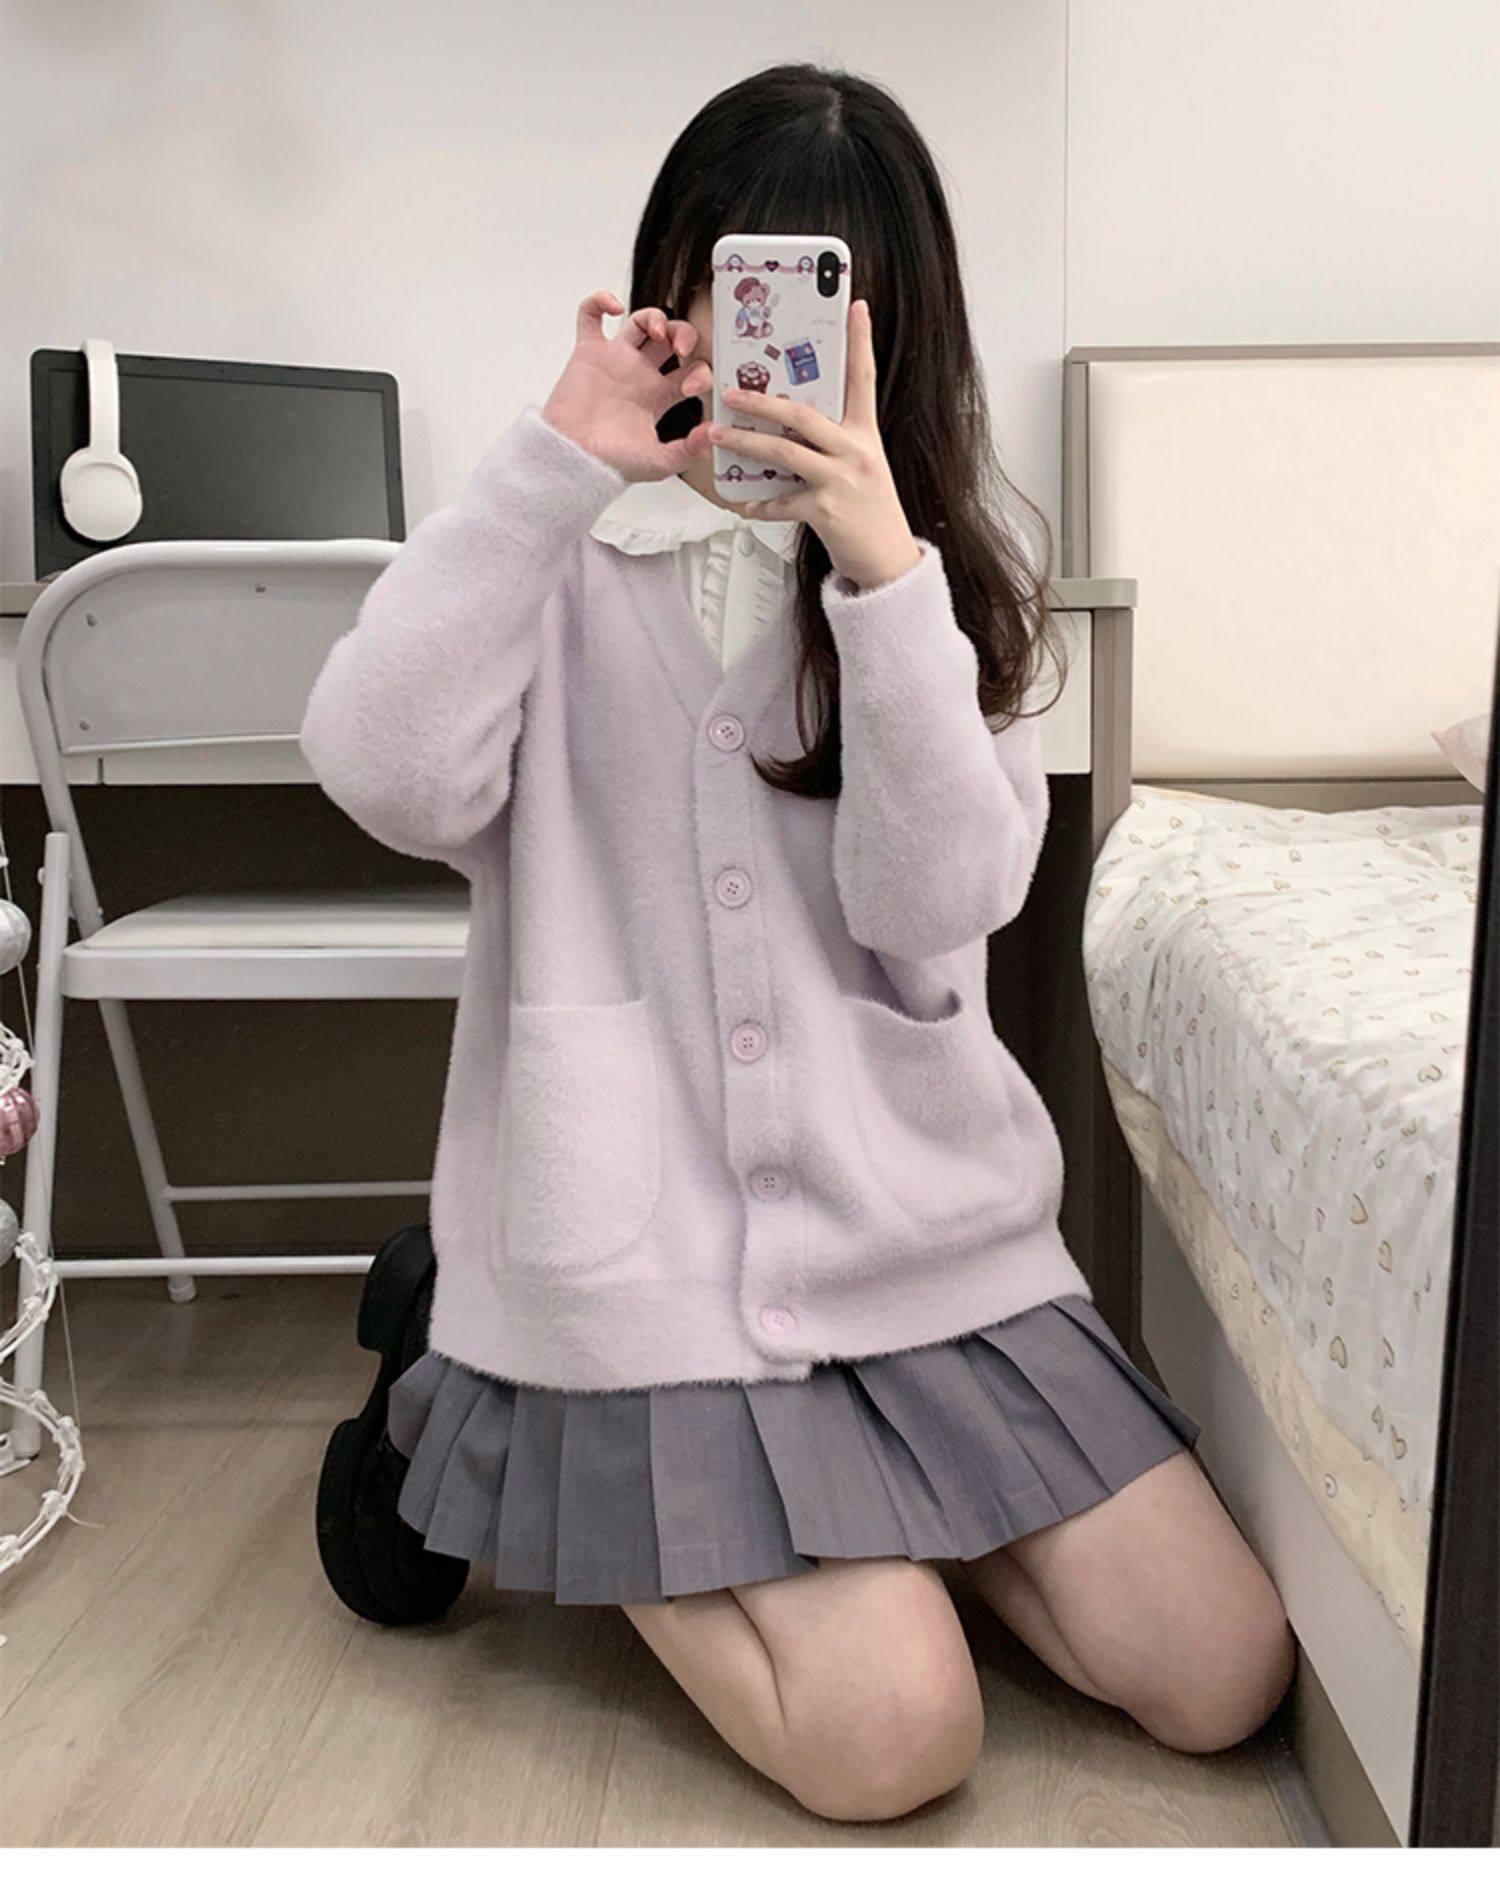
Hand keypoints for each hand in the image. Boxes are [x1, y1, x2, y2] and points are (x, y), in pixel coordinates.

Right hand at [541, 292, 712, 481]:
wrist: (574, 460)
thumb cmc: (611, 464)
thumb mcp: (659, 463)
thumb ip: (689, 450)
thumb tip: (714, 431)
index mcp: (658, 397)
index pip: (690, 371)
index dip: (700, 372)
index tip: (694, 387)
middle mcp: (639, 375)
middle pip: (670, 339)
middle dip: (684, 335)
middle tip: (683, 348)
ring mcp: (614, 361)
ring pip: (639, 322)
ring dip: (654, 317)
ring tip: (657, 331)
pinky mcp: (588, 353)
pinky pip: (589, 315)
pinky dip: (598, 301)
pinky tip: (613, 306)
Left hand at [706, 299, 921, 590]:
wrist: (889, 559)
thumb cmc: (869, 510)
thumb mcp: (861, 465)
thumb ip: (834, 441)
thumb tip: (792, 420)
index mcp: (865, 434)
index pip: (864, 378)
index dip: (860, 341)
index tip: (856, 306)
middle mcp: (856, 452)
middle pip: (803, 415)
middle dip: (762, 401)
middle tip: (730, 392)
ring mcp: (841, 481)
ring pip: (784, 454)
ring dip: (746, 445)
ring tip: (719, 436)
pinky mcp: (827, 512)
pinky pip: (782, 503)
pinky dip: (760, 506)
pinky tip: (744, 505)